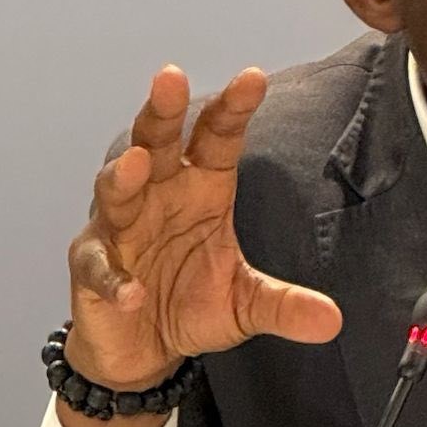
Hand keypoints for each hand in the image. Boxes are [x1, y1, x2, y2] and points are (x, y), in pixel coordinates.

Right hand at [65, 65, 341, 390]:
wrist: (145, 350)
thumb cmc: (192, 304)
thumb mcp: (247, 304)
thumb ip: (285, 305)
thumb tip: (333, 321)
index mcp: (202, 189)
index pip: (217, 139)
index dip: (232, 109)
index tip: (252, 77)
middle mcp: (159, 197)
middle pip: (157, 143)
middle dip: (162, 111)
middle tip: (171, 77)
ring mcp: (120, 230)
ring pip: (117, 192)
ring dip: (124, 177)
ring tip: (137, 163)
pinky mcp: (92, 270)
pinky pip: (100, 267)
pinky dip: (115, 278)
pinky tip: (133, 291)